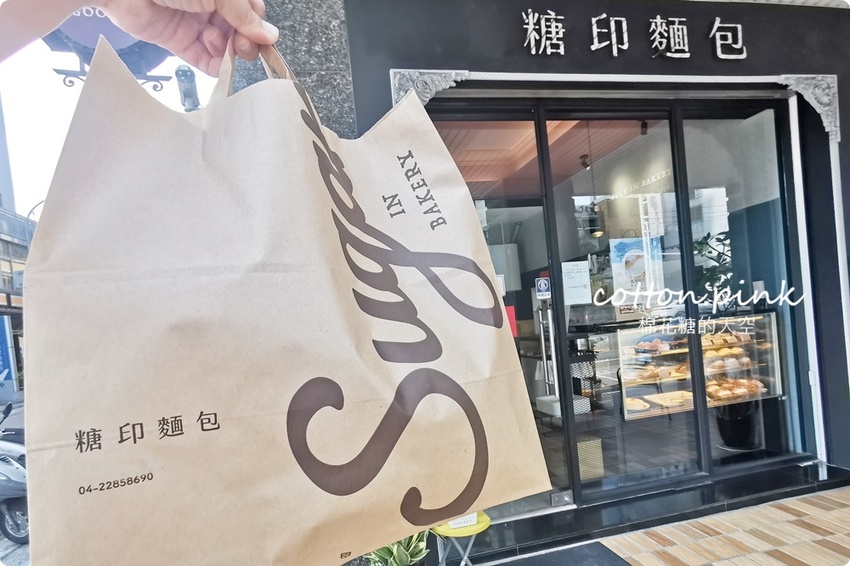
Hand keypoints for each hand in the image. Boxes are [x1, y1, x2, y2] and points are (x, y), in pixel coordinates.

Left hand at [98, 0, 279, 75]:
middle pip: (240, 31)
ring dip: (226, 49)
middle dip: (245, 40)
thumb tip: (269, 35)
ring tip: (215, 41)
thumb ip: (245, 15)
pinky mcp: (179, 41)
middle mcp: (211, 5)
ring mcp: (195, 23)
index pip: (251, 11)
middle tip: (242, 45)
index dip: (257, 26)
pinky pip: (203, 60)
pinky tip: (219, 65)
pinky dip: (215, 66)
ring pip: (224, 46)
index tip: (261, 37)